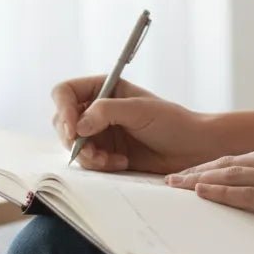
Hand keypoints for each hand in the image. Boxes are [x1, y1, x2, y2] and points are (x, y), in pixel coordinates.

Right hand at [50, 76, 215, 174]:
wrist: (191, 149)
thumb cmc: (172, 123)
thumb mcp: (140, 111)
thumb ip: (107, 111)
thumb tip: (78, 126)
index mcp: (106, 88)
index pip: (66, 92)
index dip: (63, 109)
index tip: (74, 131)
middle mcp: (98, 108)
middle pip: (62, 121)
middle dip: (74, 140)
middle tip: (94, 152)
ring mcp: (100, 132)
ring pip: (72, 145)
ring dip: (88, 156)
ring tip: (111, 160)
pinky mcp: (105, 153)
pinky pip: (86, 161)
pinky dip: (98, 165)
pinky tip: (121, 163)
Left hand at [166, 142, 253, 243]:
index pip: (240, 159)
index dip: (211, 167)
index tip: (190, 175)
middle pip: (229, 163)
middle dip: (197, 172)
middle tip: (171, 180)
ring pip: (232, 175)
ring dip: (200, 181)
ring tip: (176, 186)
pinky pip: (248, 195)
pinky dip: (222, 192)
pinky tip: (203, 193)